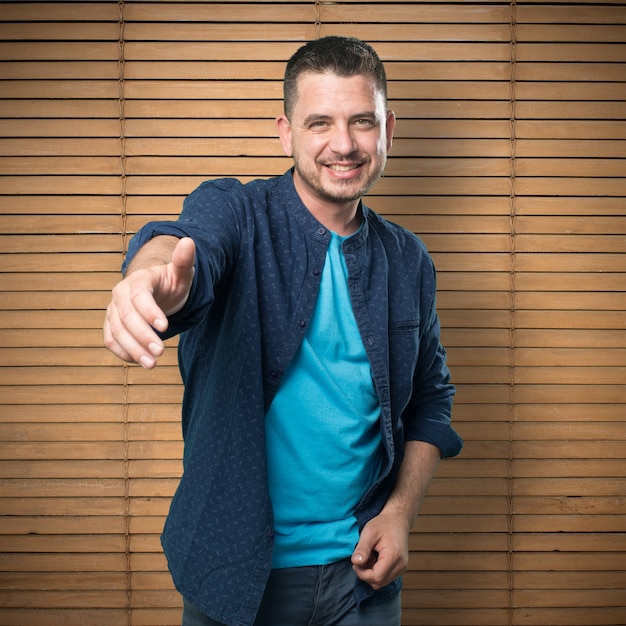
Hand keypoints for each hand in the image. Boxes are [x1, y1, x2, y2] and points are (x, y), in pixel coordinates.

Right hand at [103, 237, 195, 367]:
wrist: (156, 290)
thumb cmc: (171, 282)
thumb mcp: (181, 272)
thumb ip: (184, 261)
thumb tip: (189, 242)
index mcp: (138, 280)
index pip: (139, 296)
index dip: (149, 311)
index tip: (165, 327)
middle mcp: (121, 294)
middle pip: (126, 317)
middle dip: (142, 336)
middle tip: (160, 352)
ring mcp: (113, 310)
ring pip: (116, 332)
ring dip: (132, 349)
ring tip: (151, 364)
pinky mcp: (111, 325)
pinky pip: (111, 341)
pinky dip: (123, 352)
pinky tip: (139, 361)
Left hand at [351, 509, 409, 589]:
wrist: (398, 519)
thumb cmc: (383, 524)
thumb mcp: (369, 532)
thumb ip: (362, 549)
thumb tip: (356, 562)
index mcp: (393, 556)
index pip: (376, 577)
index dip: (362, 574)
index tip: (355, 563)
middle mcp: (401, 565)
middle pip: (379, 582)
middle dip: (366, 574)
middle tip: (362, 558)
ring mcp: (402, 568)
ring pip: (382, 582)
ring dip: (371, 573)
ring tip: (370, 556)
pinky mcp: (401, 568)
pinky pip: (386, 577)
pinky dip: (377, 571)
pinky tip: (376, 558)